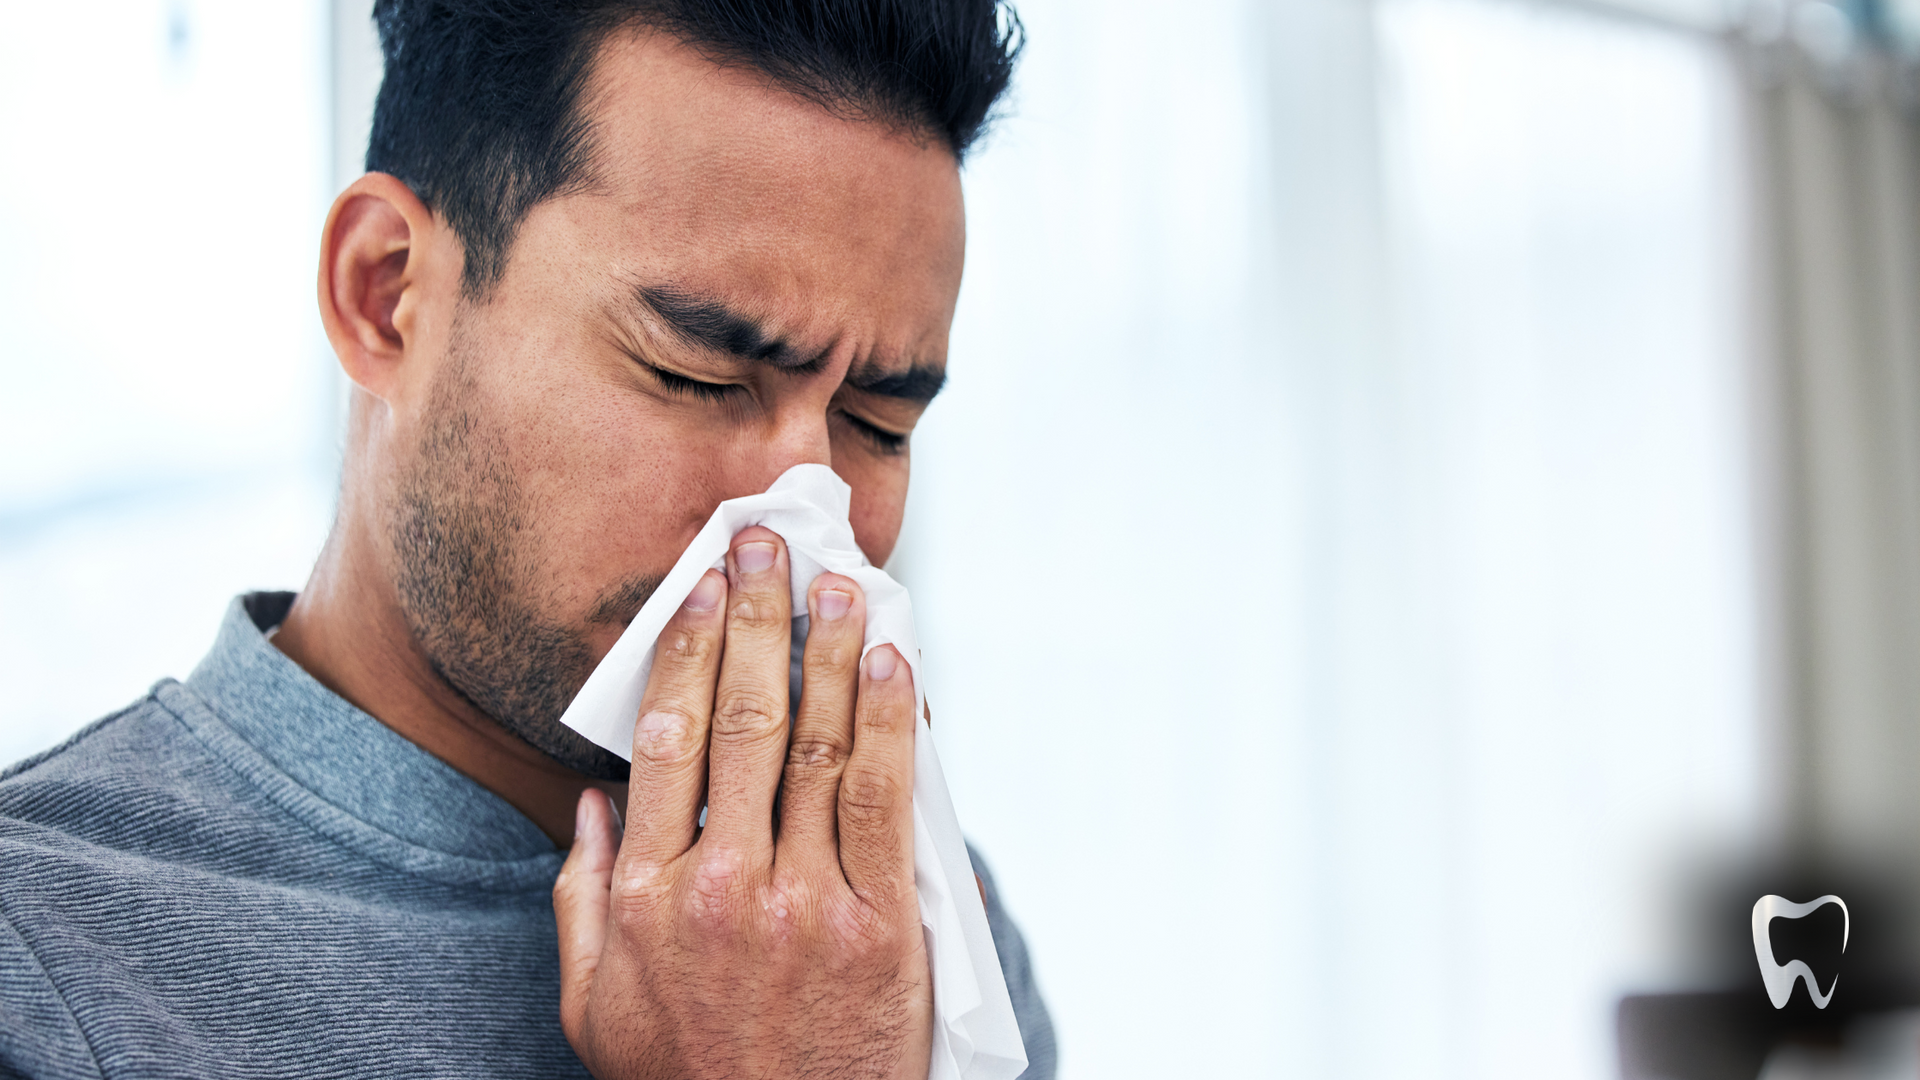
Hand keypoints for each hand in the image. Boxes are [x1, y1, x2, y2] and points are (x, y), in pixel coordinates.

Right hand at [553, 526, 931, 1079]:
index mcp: (650, 894)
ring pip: (820, 746)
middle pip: (743, 720)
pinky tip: (891, 666)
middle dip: (755, 618)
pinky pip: (885, 802)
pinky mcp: (882, 925)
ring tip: (839, 581)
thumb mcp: (594, 1004)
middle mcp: (725, 885)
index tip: (702, 585)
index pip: (665, 737)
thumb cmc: (685, 1079)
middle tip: (765, 544)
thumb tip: (593, 799)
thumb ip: (583, 896)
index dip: (687, 647)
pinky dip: (890, 724)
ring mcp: (809, 903)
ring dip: (830, 650)